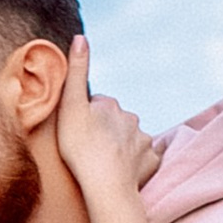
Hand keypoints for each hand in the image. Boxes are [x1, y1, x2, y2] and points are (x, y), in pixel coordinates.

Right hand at [51, 37, 148, 203]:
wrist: (106, 185)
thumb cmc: (82, 148)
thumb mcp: (70, 107)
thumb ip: (76, 72)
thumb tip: (81, 37)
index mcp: (111, 105)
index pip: (97, 106)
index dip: (86, 117)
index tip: (78, 131)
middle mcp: (131, 119)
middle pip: (115, 122)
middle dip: (105, 131)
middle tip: (90, 149)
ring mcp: (144, 140)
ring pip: (130, 140)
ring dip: (120, 148)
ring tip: (105, 164)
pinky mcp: (152, 161)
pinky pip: (143, 160)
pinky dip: (135, 164)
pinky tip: (123, 173)